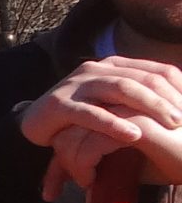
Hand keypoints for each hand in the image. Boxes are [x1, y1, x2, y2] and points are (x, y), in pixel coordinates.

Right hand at [21, 58, 181, 198]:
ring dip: (150, 107)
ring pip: (120, 89)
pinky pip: (90, 114)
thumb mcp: (112, 103)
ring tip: (170, 124)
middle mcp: (96, 69)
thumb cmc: (81, 117)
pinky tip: (133, 136)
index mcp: (113, 65)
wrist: (35, 124)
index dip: (180, 86)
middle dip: (168, 99)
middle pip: (142, 79)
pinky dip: (113, 125)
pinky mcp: (58, 105)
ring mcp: (76, 85)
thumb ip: (138, 98)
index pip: (157, 70)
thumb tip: (179, 102)